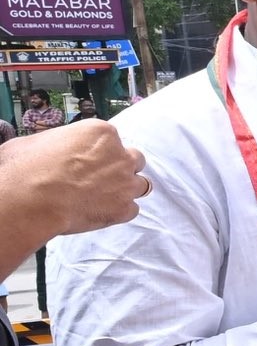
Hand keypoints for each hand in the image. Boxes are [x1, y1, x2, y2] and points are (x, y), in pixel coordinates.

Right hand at [1, 120, 147, 237]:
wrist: (30, 199)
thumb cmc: (27, 167)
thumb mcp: (38, 141)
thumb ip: (59, 144)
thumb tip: (51, 151)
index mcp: (101, 132)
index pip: (112, 140)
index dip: (101, 153)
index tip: (88, 161)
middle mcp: (120, 155)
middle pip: (134, 160)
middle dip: (121, 168)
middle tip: (101, 179)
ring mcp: (126, 183)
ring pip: (140, 185)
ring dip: (126, 190)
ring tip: (104, 198)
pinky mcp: (125, 208)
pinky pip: (132, 210)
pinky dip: (119, 212)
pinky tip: (100, 212)